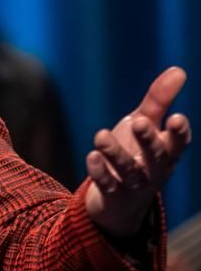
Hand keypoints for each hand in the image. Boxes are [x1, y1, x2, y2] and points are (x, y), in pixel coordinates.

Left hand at [84, 67, 191, 235]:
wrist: (120, 200)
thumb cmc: (137, 154)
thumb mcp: (146, 123)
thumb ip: (160, 100)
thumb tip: (179, 70)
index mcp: (166, 153)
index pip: (177, 144)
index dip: (178, 133)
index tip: (176, 117)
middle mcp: (154, 170)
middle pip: (156, 157)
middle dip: (149, 140)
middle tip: (139, 121)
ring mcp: (134, 185)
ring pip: (128, 171)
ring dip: (116, 154)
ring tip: (100, 136)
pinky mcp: (112, 196)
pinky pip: (107, 185)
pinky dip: (99, 173)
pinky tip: (91, 157)